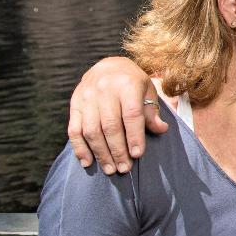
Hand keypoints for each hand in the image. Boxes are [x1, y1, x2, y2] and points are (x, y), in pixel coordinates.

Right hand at [66, 57, 166, 174]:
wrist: (107, 66)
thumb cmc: (132, 82)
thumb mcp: (147, 90)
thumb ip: (152, 111)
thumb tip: (161, 129)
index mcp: (127, 84)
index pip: (131, 114)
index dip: (134, 136)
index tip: (137, 155)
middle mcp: (105, 90)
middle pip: (110, 126)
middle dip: (118, 150)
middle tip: (125, 168)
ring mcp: (87, 98)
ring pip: (91, 130)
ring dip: (101, 153)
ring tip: (111, 169)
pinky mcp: (74, 105)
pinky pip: (74, 130)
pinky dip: (80, 148)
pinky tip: (88, 162)